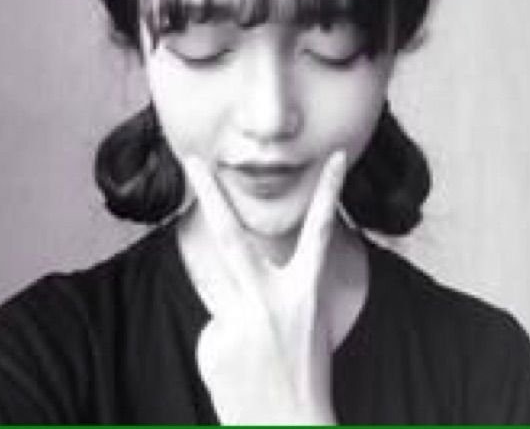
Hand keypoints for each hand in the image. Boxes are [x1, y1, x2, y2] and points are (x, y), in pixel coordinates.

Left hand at [183, 151, 346, 424]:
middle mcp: (270, 301)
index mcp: (305, 294)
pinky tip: (239, 372)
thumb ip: (279, 289)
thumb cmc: (304, 374)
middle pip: (233, 236)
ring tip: (256, 361)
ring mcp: (238, 321)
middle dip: (212, 192)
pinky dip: (225, 345)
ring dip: (237, 324)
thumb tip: (236, 277)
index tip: (337, 156)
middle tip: (193, 159)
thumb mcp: (308, 322)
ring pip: (223, 298)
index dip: (331, 191)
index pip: (321, 231)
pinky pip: (214, 329)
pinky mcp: (212, 343)